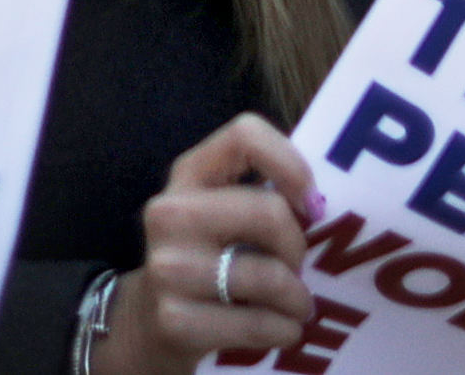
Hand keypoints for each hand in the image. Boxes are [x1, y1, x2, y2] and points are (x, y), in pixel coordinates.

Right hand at [100, 113, 314, 374]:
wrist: (146, 322)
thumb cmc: (205, 258)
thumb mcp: (220, 212)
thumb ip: (261, 194)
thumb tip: (318, 206)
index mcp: (188, 173)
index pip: (244, 135)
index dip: (290, 163)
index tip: (311, 202)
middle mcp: (169, 213)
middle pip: (268, 212)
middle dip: (297, 247)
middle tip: (299, 267)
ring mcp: (167, 268)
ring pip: (269, 276)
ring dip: (297, 298)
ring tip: (298, 306)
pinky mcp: (174, 320)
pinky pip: (258, 323)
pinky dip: (285, 330)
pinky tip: (285, 329)